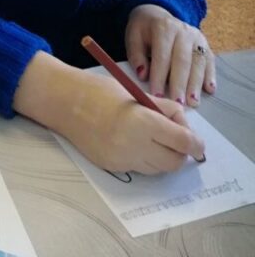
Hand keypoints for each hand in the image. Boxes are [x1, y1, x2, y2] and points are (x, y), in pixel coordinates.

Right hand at [63, 71, 205, 173]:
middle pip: (174, 162)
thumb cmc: (99, 91)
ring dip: (163, 156)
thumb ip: (163, 109)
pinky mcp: (113, 167)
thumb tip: (183, 125)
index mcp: (143, 122)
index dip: (195, 143)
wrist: (63, 101)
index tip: (197, 141)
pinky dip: (144, 158)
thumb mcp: (135, 93)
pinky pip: (139, 168)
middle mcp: (135, 145)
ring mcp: (123, 160)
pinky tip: (133, 141)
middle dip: (181, 152)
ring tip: (152, 137)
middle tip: (176, 137)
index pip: (183, 141)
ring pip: (158, 169)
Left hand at [126, 4, 214, 106]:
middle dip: (180, 84)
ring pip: (198, 62)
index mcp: (163, 27)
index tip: (158, 95)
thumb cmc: (144, 30)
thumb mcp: (133, 36)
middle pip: (183, 60)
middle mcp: (183, 31)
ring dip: (196, 84)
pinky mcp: (205, 44)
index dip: (160, 76)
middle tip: (177, 103)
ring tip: (193, 102)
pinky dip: (210, 76)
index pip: (162, 55)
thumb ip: (136, 55)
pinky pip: (209, 60)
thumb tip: (143, 75)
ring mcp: (196, 37)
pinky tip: (209, 90)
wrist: (157, 14)